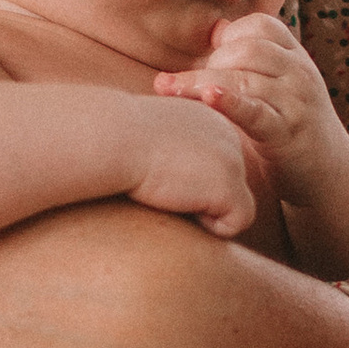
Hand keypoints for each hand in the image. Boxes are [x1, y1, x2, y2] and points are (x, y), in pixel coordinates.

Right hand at [128, 92, 258, 237]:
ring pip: (234, 206)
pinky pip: (237, 223)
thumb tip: (172, 175)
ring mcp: (234, 160)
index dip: (187, 180)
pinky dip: (209, 227)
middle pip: (226, 186)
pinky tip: (180, 204)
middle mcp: (229, 134)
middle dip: (198, 197)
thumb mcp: (149, 137)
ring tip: (170, 192)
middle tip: (161, 183)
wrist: (111, 137)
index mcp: (209, 120)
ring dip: (202, 211)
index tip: (157, 170)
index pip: (214, 166)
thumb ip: (171, 151)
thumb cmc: (114, 139)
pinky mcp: (230, 185)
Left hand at [155, 15, 333, 187]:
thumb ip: (249, 58)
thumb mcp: (275, 85)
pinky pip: (256, 112)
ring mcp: (296, 102)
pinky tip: (208, 96)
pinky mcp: (287, 133)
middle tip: (190, 85)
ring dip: (201, 82)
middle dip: (211, 63)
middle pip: (247, 50)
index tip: (213, 60)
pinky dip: (230, 102)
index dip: (230, 37)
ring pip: (244, 79)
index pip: (260, 26)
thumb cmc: (288, 125)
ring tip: (169, 89)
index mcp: (295, 56)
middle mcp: (300, 73)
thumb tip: (217, 28)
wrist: (327, 174)